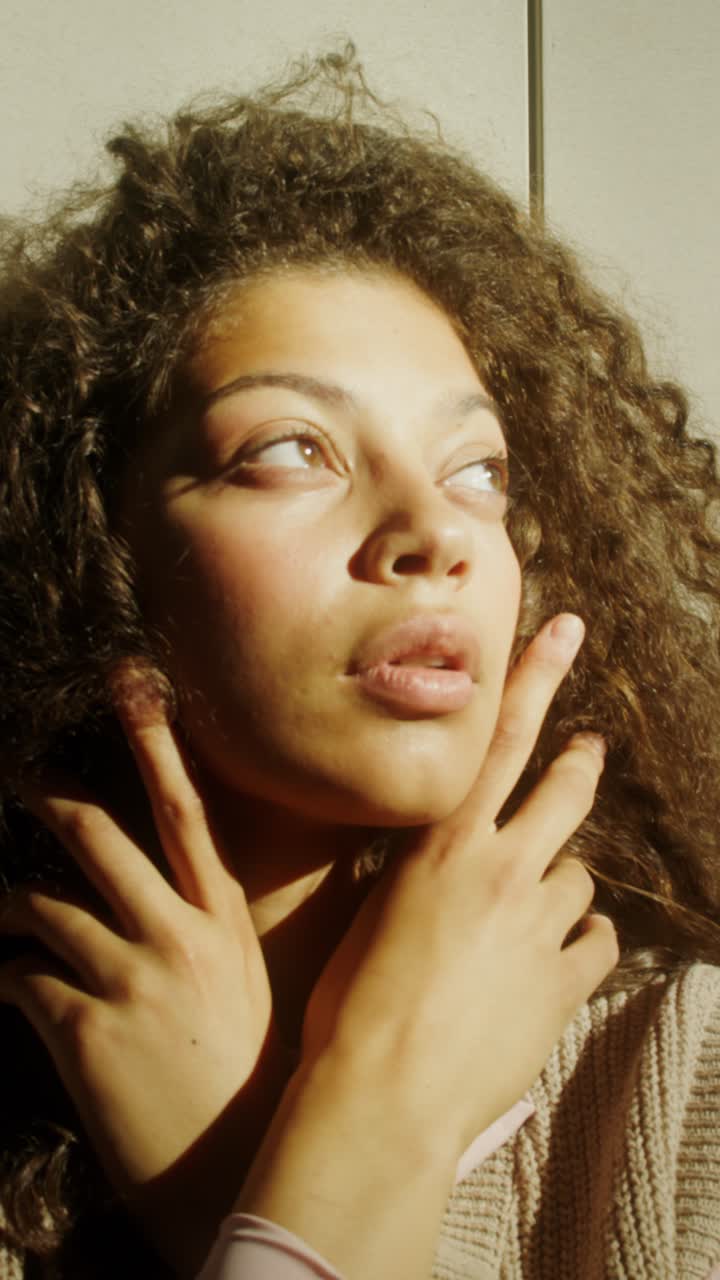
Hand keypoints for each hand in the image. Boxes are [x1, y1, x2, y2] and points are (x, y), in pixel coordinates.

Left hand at [0, 674, 282, 1270]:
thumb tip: (165, 892)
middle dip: (47, 792)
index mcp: (223, 921)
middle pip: (100, 836)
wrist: (231, 1174)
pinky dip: (8, 977)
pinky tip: (12, 990)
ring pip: (43, 906)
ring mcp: (130, 979)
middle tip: (15, 768)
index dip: (156, 742)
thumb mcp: (241, 986)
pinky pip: (21, 978)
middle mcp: (179, 936)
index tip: (130, 683)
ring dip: (9, 902)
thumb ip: (207, 929)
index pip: (187, 811)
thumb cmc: (242, 1076)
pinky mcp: (83, 1029)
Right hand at [300, 614, 617, 1154]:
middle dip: (581, 763)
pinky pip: (598, 942)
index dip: (535, 678)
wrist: (382, 1095)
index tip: (567, 632)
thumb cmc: (351, 1004)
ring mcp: (540, 926)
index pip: (499, 739)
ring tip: (538, 909)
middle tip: (590, 749)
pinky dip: (582, 943)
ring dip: (562, 883)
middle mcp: (501, 871)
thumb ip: (413, 874)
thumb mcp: (370, 915)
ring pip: (580, 876)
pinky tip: (561, 959)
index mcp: (445, 846)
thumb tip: (432, 859)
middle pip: (564, 791)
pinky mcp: (565, 983)